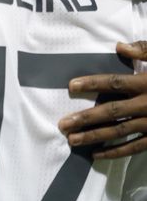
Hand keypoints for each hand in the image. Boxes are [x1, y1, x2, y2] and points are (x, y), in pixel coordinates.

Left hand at [58, 41, 146, 158]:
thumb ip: (145, 50)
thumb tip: (119, 46)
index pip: (115, 82)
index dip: (92, 83)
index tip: (70, 86)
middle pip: (112, 111)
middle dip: (86, 118)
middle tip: (62, 124)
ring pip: (120, 131)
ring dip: (95, 137)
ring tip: (72, 140)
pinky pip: (136, 146)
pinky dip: (116, 152)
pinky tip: (97, 154)